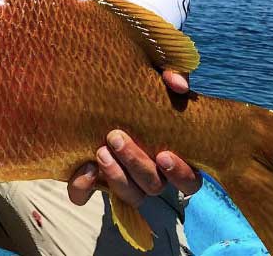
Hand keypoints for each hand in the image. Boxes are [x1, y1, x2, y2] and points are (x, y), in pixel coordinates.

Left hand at [67, 71, 201, 206]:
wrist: (98, 94)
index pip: (189, 182)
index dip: (179, 174)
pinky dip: (83, 187)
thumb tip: (178, 84)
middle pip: (153, 186)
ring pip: (129, 196)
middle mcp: (153, 176)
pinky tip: (83, 168)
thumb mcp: (158, 81)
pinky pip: (86, 196)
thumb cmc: (141, 91)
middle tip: (116, 137)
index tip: (163, 155)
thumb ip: (173, 77)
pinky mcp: (94, 181)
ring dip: (116, 176)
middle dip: (136, 164)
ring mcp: (124, 182)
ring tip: (101, 151)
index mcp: (174, 158)